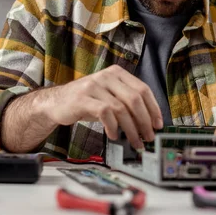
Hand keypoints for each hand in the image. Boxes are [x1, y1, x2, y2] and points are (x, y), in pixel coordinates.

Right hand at [48, 65, 163, 149]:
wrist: (56, 102)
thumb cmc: (87, 102)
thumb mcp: (109, 96)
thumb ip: (126, 103)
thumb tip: (149, 122)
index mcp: (117, 73)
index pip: (143, 89)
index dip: (154, 108)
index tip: (158, 124)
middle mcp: (107, 76)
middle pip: (135, 99)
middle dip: (145, 121)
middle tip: (149, 137)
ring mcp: (94, 85)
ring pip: (121, 108)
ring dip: (131, 129)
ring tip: (134, 141)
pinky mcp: (82, 98)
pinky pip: (105, 113)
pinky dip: (113, 127)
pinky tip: (114, 135)